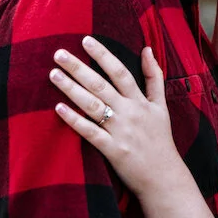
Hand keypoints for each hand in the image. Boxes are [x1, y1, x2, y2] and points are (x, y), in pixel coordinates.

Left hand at [51, 39, 186, 199]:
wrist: (164, 177)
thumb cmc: (160, 139)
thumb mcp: (161, 106)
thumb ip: (154, 77)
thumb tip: (148, 49)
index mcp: (140, 101)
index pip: (120, 72)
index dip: (103, 55)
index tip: (85, 40)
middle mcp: (130, 113)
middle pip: (101, 85)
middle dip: (79, 68)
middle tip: (58, 53)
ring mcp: (120, 131)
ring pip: (93, 106)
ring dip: (72, 89)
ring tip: (54, 74)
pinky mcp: (112, 150)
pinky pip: (90, 133)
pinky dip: (75, 121)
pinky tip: (59, 108)